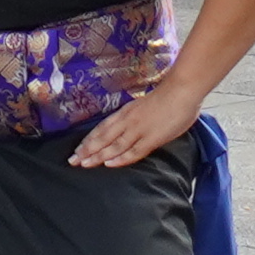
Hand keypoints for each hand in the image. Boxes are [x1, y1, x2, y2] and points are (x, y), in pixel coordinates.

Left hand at [69, 85, 200, 171]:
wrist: (182, 90)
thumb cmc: (167, 97)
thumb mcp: (143, 106)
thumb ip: (134, 116)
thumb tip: (128, 127)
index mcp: (125, 112)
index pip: (102, 128)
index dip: (89, 140)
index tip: (77, 149)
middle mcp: (127, 121)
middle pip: (103, 138)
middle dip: (87, 150)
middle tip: (73, 161)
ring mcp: (139, 130)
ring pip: (114, 145)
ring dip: (98, 156)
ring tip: (84, 164)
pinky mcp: (151, 138)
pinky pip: (133, 151)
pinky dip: (120, 158)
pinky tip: (109, 164)